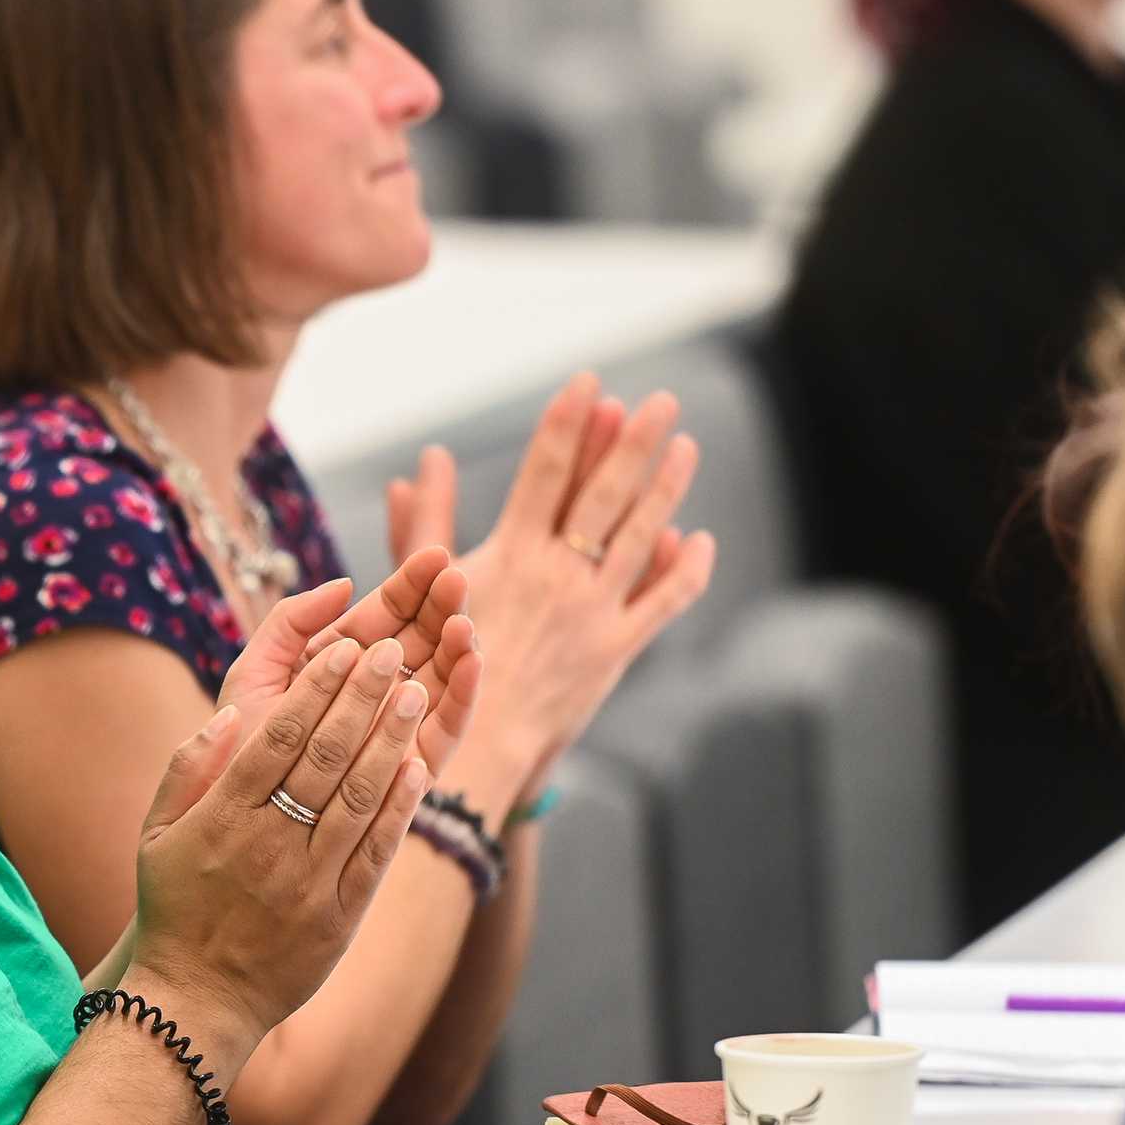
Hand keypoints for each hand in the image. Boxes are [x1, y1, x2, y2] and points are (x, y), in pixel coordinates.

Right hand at [127, 628, 433, 1048]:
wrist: (198, 999)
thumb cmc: (175, 909)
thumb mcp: (155, 835)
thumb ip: (186, 770)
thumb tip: (230, 715)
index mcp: (222, 819)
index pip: (275, 739)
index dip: (313, 689)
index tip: (340, 648)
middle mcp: (267, 846)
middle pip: (323, 757)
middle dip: (359, 698)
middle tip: (388, 651)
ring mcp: (307, 883)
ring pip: (357, 798)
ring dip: (389, 740)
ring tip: (413, 693)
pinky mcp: (338, 917)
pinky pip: (375, 853)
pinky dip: (399, 808)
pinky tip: (418, 767)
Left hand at [217, 558, 483, 779]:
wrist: (237, 816)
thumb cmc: (240, 743)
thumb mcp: (256, 670)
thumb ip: (291, 621)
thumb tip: (345, 583)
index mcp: (341, 663)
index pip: (385, 615)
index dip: (411, 585)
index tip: (435, 556)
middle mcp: (376, 692)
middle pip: (422, 640)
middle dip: (442, 607)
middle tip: (457, 579)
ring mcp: (399, 728)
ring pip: (441, 678)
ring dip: (458, 646)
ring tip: (464, 621)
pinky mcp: (415, 768)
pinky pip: (447, 728)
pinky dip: (464, 695)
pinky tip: (472, 663)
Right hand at [355, 373, 714, 814]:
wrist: (471, 743)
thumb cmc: (435, 664)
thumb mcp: (423, 587)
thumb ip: (428, 520)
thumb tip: (424, 462)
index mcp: (510, 554)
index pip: (546, 472)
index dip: (568, 423)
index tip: (588, 381)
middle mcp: (559, 576)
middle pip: (605, 494)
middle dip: (634, 441)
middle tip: (661, 401)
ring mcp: (594, 612)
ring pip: (644, 537)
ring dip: (667, 488)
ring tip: (685, 446)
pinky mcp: (617, 650)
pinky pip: (664, 602)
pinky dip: (686, 570)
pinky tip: (700, 539)